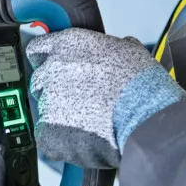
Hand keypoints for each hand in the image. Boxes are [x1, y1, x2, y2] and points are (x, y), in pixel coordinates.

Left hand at [25, 28, 185, 168]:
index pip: (38, 49)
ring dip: (61, 115)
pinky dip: (61, 139)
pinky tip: (83, 136)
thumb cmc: (142, 86)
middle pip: (40, 81)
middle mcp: (51, 70)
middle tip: (80, 100)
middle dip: (56, 90)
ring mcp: (47, 100)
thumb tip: (115, 49)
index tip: (55, 68)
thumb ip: (109, 49)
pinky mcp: (47, 129)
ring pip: (45, 109)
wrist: (146, 117)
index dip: (47, 61)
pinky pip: (47, 135)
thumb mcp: (128, 51)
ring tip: (90, 121)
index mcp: (67, 45)